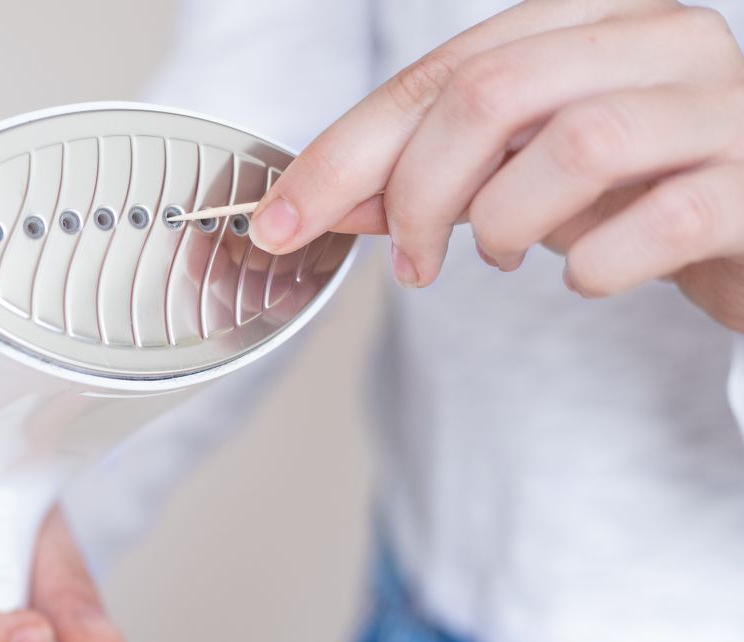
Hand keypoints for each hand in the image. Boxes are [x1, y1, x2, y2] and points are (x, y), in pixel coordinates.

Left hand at [250, 0, 743, 331]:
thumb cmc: (641, 194)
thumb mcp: (523, 176)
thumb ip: (430, 176)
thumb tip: (318, 202)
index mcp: (595, 20)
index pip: (443, 72)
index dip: (346, 152)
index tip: (283, 223)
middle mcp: (665, 40)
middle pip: (492, 95)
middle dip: (416, 194)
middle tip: (411, 261)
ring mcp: (722, 109)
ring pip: (574, 145)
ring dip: (503, 225)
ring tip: (501, 256)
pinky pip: (654, 224)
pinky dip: (593, 266)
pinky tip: (589, 275)